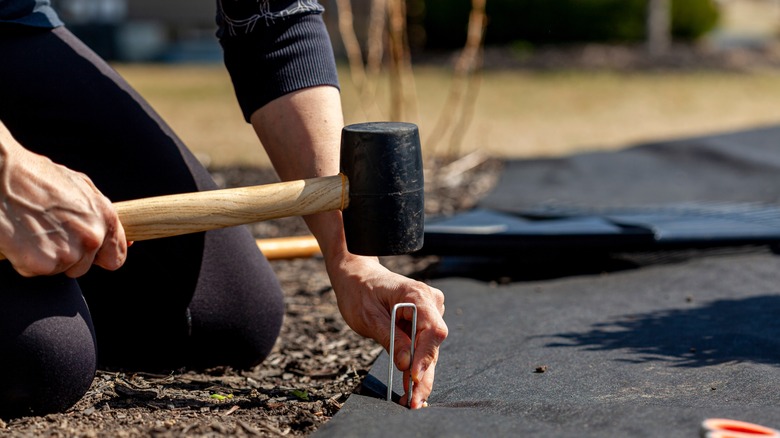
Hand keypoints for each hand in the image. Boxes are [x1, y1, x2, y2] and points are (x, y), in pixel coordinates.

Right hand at [0, 126, 126, 276]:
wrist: (0, 176)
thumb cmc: (35, 177)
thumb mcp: (79, 187)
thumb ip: (99, 215)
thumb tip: (120, 239)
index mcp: (104, 218)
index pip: (115, 257)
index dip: (100, 257)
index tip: (89, 254)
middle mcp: (91, 237)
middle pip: (83, 266)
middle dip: (67, 255)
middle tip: (47, 231)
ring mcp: (68, 252)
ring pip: (60, 269)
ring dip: (46, 256)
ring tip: (32, 230)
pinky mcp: (42, 263)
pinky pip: (35, 271)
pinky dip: (25, 259)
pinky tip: (20, 237)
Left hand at [327, 254, 447, 408]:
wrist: (357, 275)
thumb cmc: (360, 291)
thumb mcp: (369, 317)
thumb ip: (390, 338)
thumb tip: (407, 364)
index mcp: (417, 295)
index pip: (432, 330)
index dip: (425, 356)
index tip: (413, 378)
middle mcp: (430, 302)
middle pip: (433, 344)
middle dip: (424, 375)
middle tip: (414, 401)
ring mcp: (430, 311)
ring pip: (430, 349)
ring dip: (421, 375)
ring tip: (411, 400)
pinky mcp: (424, 321)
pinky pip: (423, 346)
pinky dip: (416, 365)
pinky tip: (411, 387)